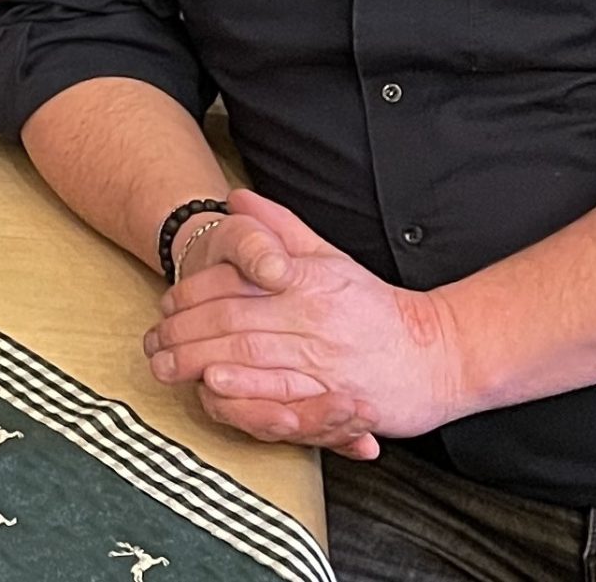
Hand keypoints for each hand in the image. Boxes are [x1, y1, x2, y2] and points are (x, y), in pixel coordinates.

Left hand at [142, 189, 467, 456]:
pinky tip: (216, 388)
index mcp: (307, 281)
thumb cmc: (378, 309)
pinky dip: (247, 392)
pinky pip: (284, 395)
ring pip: (250, 356)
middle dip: (184, 332)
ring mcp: (326, 359)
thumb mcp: (329, 258)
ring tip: (167, 366)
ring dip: (201, 361)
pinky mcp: (340, 398)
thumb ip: (280, 230)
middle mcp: (313, 317)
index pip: (235, 282)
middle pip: (232, 321)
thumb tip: (236, 197)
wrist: (443, 352)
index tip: (165, 304)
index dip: (192, 293)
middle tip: (152, 342)